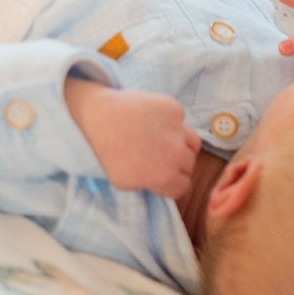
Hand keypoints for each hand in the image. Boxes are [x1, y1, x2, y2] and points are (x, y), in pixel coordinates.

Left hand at [64, 79, 201, 197]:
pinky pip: (181, 118)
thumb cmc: (108, 154)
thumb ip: (149, 184)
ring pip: (193, 142)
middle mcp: (178, 154)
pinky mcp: (174, 108)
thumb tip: (159, 182)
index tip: (163, 175)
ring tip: (165, 139)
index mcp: (167, 177)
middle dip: (177, 163)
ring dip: (183, 143)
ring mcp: (179, 129)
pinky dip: (172, 121)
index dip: (173, 182)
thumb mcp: (125, 183)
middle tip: (159, 155)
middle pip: (189, 163)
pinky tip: (154, 120)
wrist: (100, 118)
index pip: (184, 186)